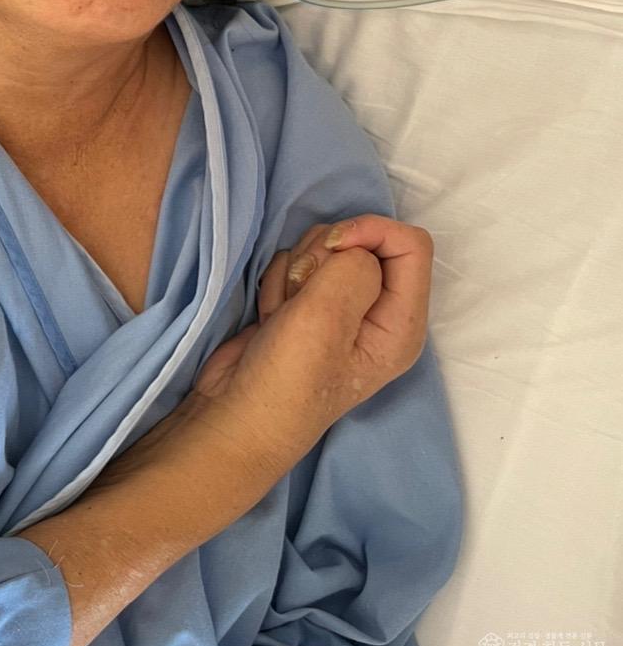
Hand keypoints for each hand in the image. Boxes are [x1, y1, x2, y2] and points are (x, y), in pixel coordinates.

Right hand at [175, 215, 433, 484]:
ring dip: (296, 273)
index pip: (411, 244)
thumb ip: (353, 269)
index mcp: (403, 322)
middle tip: (301, 299)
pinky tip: (273, 319)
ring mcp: (341, 307)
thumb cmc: (288, 379)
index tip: (331, 247)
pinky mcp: (307, 303)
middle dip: (323, 257)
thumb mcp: (327, 321)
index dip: (370, 231)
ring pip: (324, 247)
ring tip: (285, 317)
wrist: (234, 413)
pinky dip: (279, 283)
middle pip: (362, 241)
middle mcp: (378, 312)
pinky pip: (297, 262)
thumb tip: (350, 247)